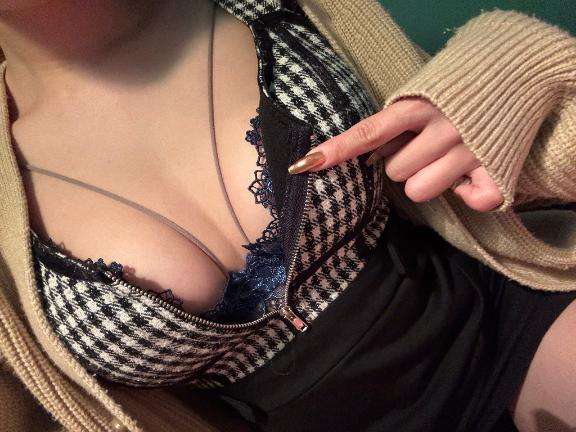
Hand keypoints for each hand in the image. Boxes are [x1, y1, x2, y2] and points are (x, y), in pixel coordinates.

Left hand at [288, 97, 503, 211]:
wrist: (518, 72)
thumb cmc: (457, 89)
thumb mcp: (421, 93)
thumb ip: (395, 121)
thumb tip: (365, 153)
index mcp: (418, 106)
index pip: (369, 132)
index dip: (338, 149)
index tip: (307, 164)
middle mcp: (444, 128)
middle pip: (395, 172)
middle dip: (403, 163)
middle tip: (424, 145)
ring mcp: (472, 151)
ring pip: (420, 190)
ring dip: (427, 179)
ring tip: (445, 158)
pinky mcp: (497, 170)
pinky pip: (469, 201)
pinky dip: (467, 192)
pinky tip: (472, 172)